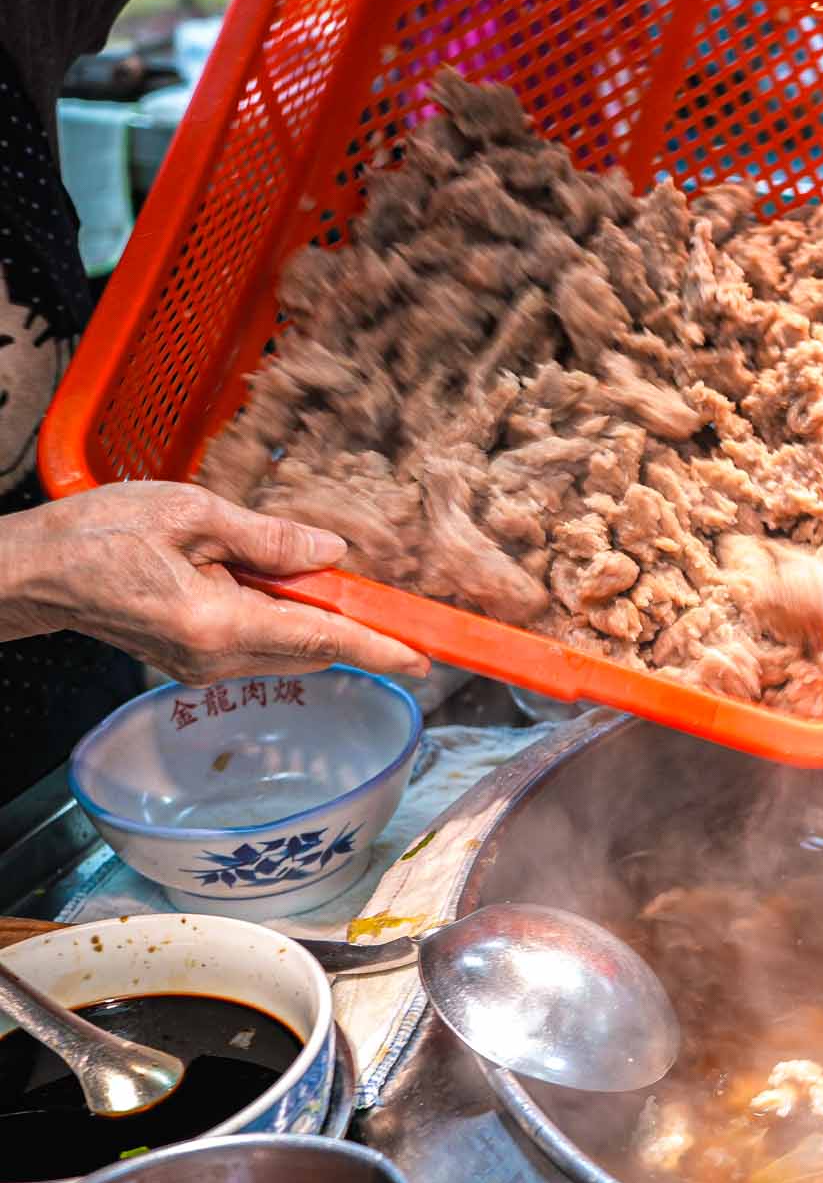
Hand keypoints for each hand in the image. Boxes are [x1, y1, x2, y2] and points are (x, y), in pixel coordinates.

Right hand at [0, 483, 428, 684]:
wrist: (34, 570)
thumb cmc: (99, 534)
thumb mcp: (192, 514)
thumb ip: (271, 538)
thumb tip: (333, 554)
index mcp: (220, 625)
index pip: (322, 641)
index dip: (379, 648)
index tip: (423, 662)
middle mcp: (216, 660)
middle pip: (312, 648)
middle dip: (346, 619)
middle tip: (357, 583)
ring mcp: (203, 669)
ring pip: (287, 647)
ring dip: (306, 613)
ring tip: (277, 564)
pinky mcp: (194, 663)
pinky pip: (258, 643)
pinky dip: (277, 617)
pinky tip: (256, 580)